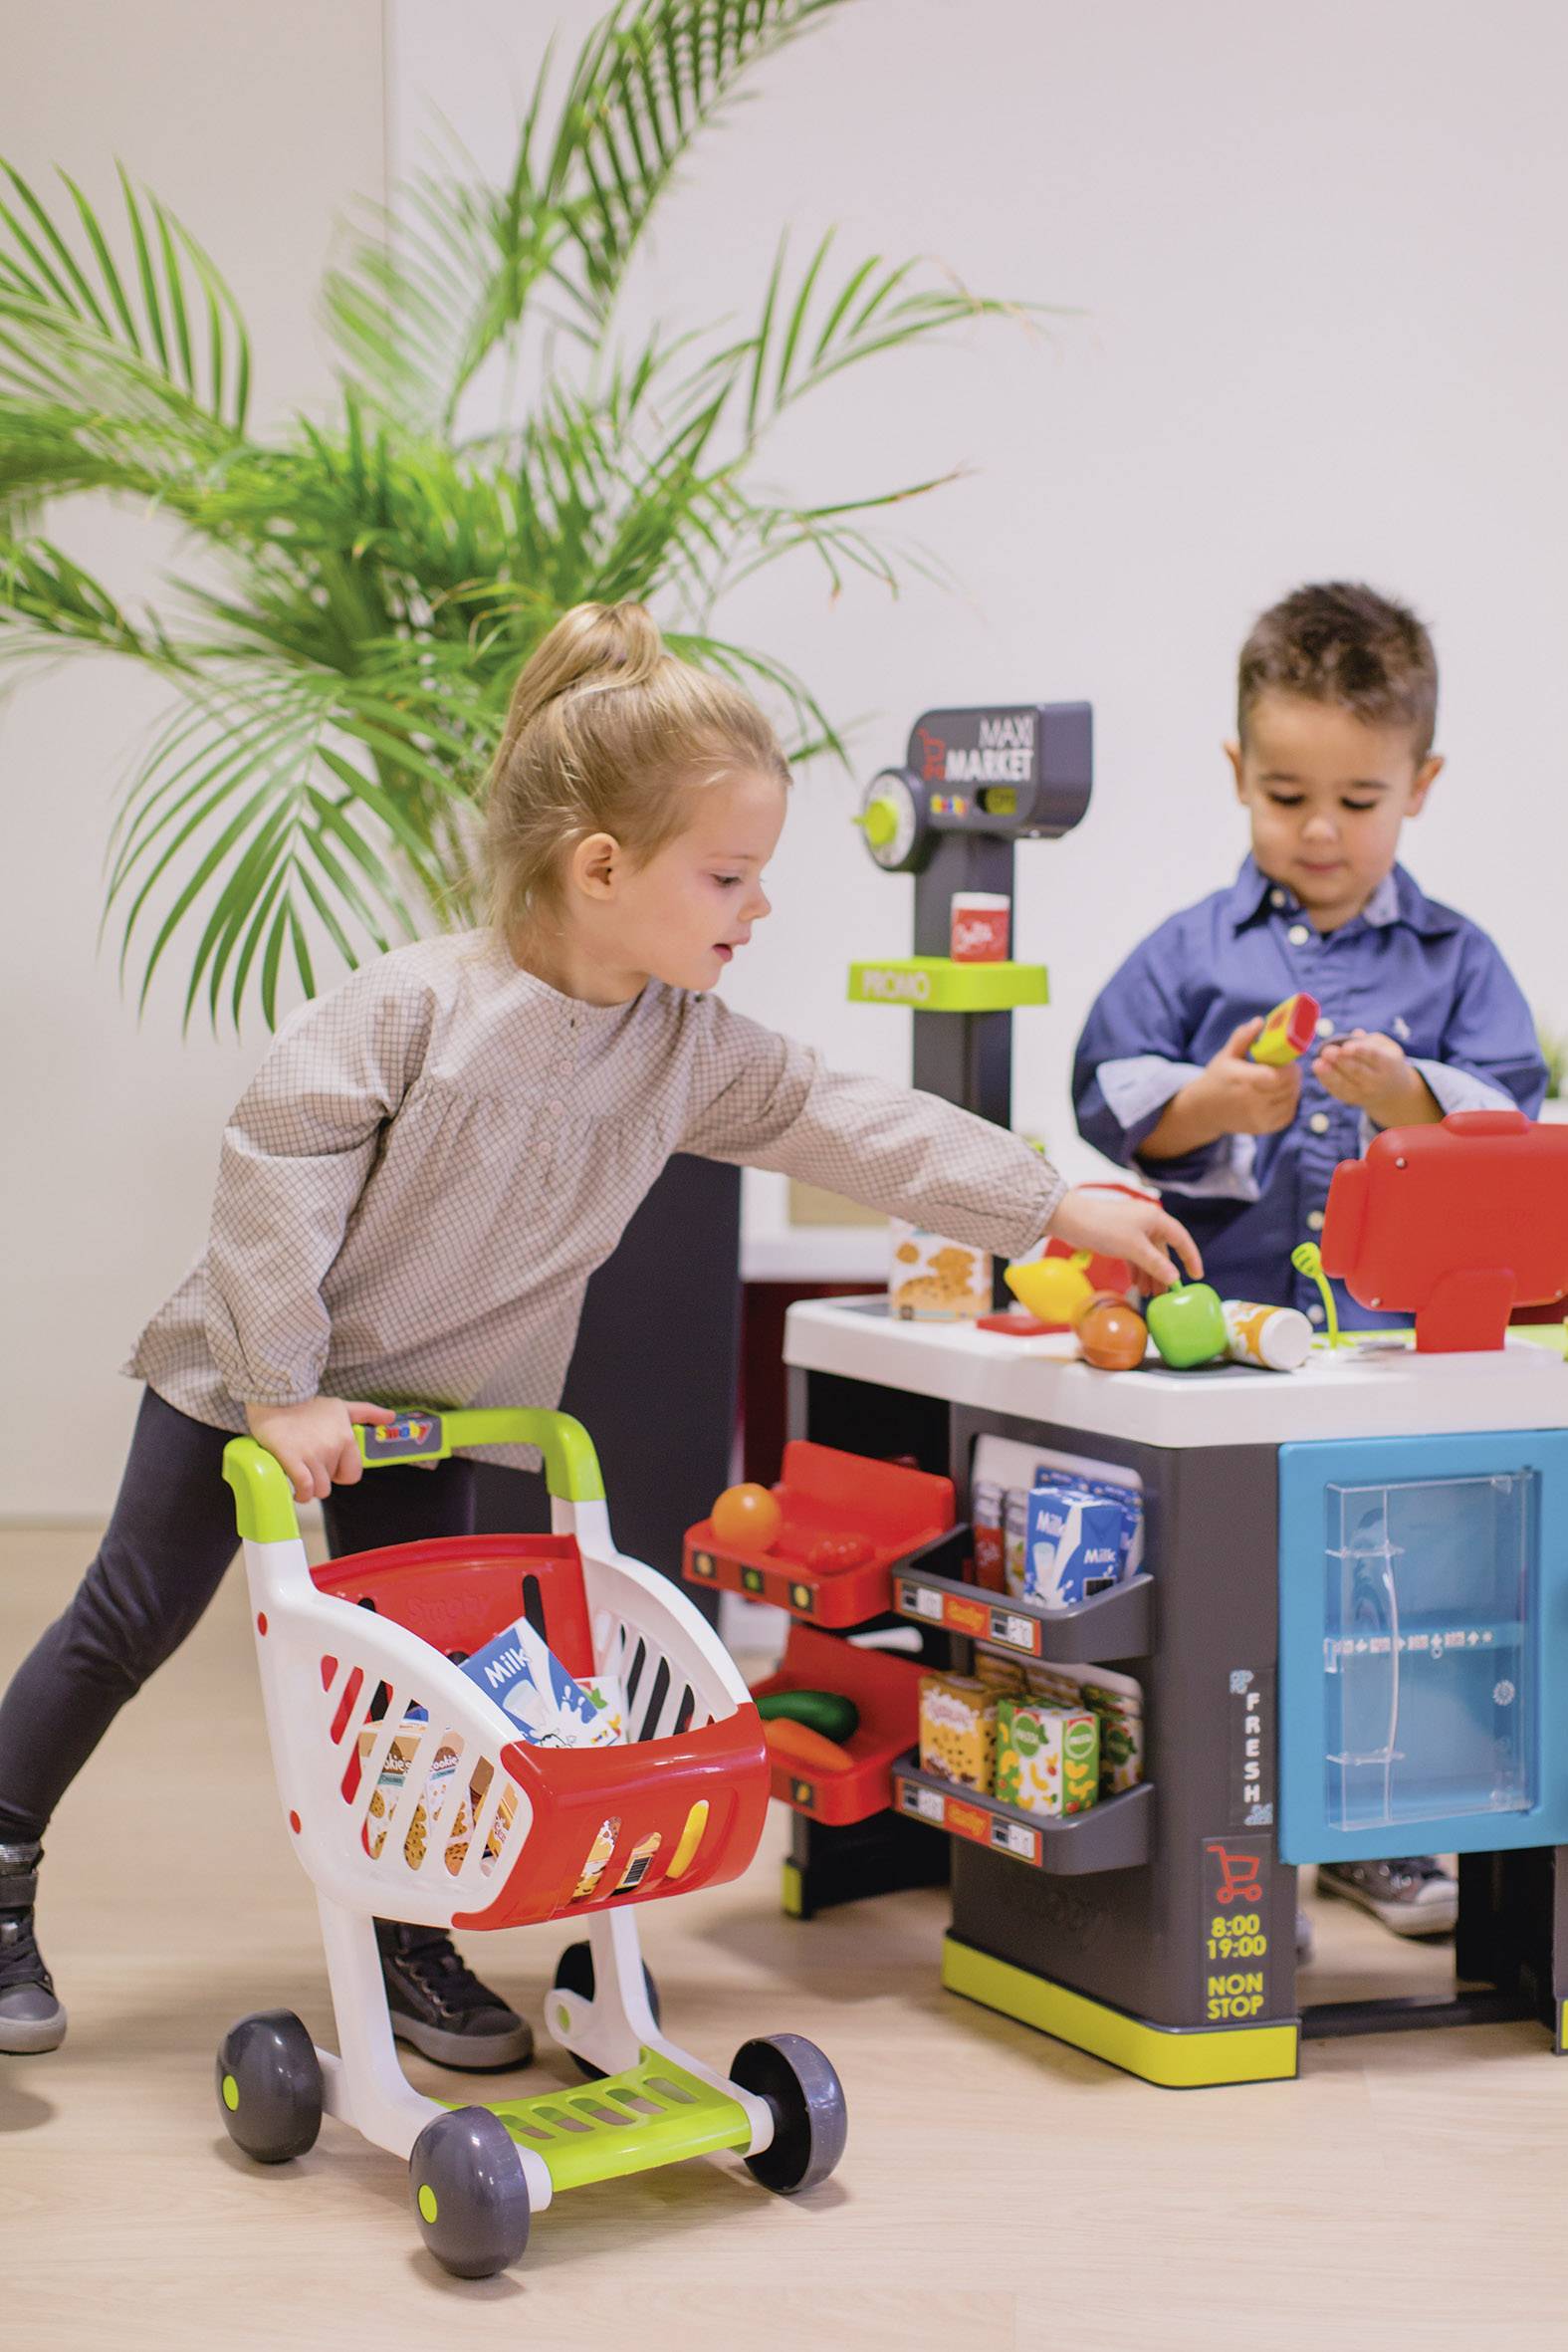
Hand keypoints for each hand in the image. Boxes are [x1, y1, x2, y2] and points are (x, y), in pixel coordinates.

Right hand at [244, 1397, 400, 1504]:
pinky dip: (301, 1493)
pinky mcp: (292, 1459)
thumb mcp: (341, 1407)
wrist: (275, 1399)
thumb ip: (368, 1413)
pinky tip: (295, 1489)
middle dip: (321, 1478)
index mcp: (346, 1438)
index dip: (340, 1475)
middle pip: (331, 1484)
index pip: (352, 1474)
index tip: (329, 1469)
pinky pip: (304, 1488)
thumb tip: (391, 1416)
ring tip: (301, 1477)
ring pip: (318, 1490)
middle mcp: (332, 1447)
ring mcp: (312, 1454)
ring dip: (309, 1489)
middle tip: (309, 1465)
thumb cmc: (308, 1405)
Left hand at [1047, 1185, 1203, 1292]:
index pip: (1181, 1239)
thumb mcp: (1134, 1248)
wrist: (1070, 1219)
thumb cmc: (1103, 1227)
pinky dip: (1137, 1270)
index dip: (1191, 1257)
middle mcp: (1147, 1223)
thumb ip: (1155, 1264)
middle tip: (1166, 1294)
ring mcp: (1133, 1230)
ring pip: (1148, 1256)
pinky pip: (1135, 1256)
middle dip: (1164, 1273)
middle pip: (1163, 1251)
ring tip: (1149, 1294)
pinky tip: (1135, 1284)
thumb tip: (1174, 1279)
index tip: (1196, 1276)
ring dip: (1150, 1275)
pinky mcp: (1119, 1238)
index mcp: (1156, 1219)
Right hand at [1195, 1017, 1303, 1135]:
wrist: (1204, 1111)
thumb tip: (1260, 1021)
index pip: (1276, 1077)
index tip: (1287, 1061)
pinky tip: (1281, 1095)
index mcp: (1242, 1080)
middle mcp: (1252, 1102)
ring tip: (1284, 1080)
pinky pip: (1289, 1113)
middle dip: (1293, 1075)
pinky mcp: (1264, 1128)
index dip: (1288, 1069)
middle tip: (1289, 1068)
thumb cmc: (1217, 1078)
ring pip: (1291, 1100)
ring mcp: (1259, 1118)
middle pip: (1288, 1087)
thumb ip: (1242, 1037)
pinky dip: (1290, 1102)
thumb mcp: (1226, 1055)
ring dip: (1293, 1088)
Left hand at [1312, 1030, 1438, 1127]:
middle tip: (1326, 1051)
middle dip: (1341, 1061)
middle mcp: (1376, 1081)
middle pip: (1357, 1071)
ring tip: (1317, 1063)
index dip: (1360, 1051)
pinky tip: (1318, 1068)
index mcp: (1387, 1064)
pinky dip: (1326, 1080)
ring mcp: (1363, 1093)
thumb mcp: (1387, 1048)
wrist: (1393, 1093)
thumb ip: (1371, 1040)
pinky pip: (1337, 1090)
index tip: (1346, 1046)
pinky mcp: (1352, 1099)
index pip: (1374, 1057)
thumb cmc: (1386, 1061)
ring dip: (1329, 1074)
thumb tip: (1355, 1034)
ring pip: (1345, 1084)